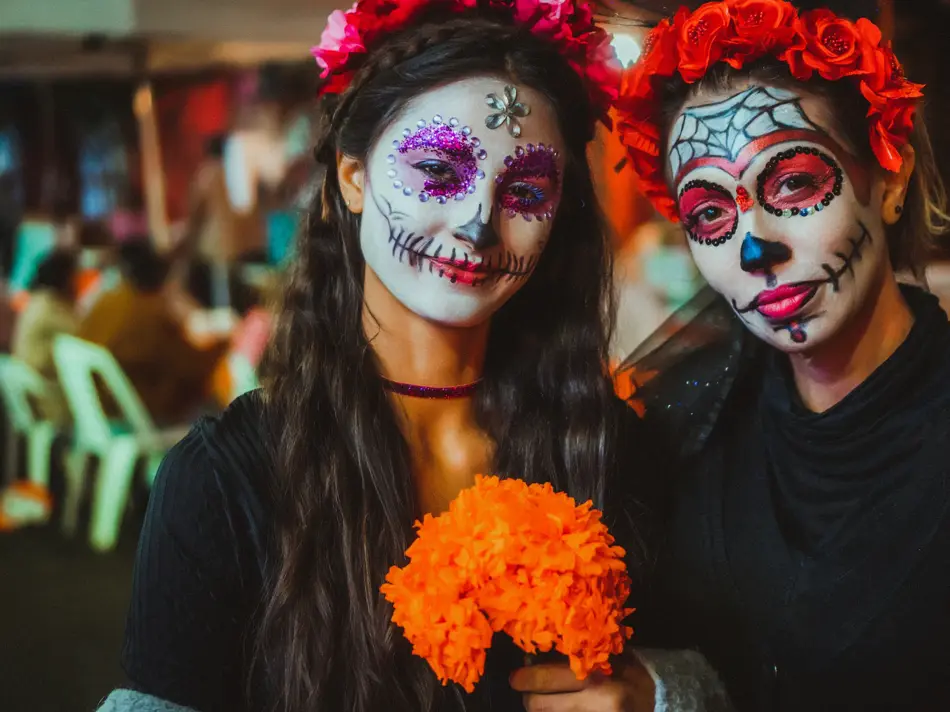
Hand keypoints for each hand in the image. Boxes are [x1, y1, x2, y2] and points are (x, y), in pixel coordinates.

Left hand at [510, 658, 655, 711]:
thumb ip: (574, 653)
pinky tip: (564, 710)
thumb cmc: (627, 670)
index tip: (516, 677)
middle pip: (538, 706)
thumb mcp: (604, 654)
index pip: (544, 678)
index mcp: (594, 675)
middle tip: (528, 693)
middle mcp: (595, 702)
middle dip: (528, 699)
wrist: (660, 697)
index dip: (523, 678)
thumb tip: (532, 656)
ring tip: (546, 702)